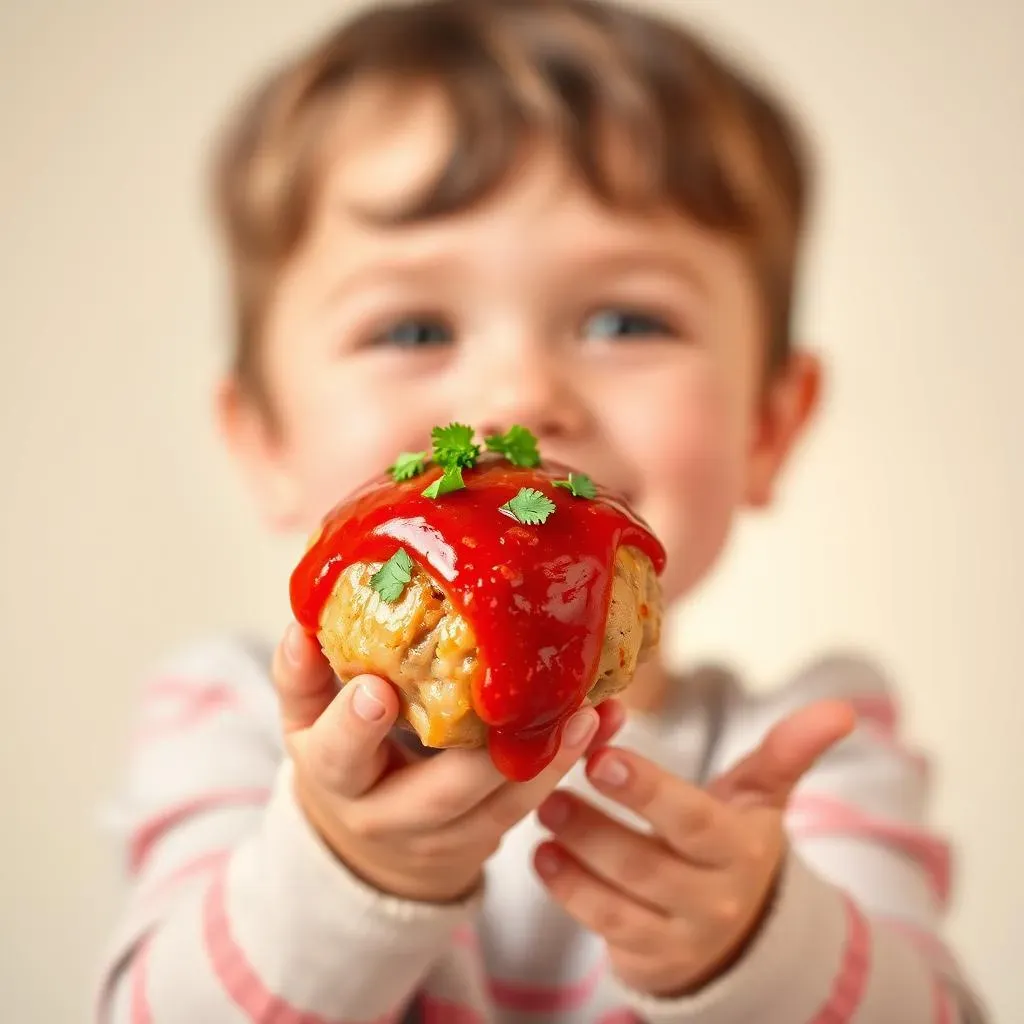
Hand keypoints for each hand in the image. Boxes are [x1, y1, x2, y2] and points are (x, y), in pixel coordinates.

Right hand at [273, 622, 622, 902]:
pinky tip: (603, 724)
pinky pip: (532, 804)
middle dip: (481, 758)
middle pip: (437, 795)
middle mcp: (388, 815)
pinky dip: (568, 763)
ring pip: (502, 806)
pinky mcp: (488, 836)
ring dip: (550, 760)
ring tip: (589, 712)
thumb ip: (303, 673)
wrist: (367, 844)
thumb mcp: (307, 720)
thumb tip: (302, 617)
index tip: (376, 691)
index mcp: (334, 774)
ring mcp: (445, 835)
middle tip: (515, 708)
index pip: (335, 753)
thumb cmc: (342, 757)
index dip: (354, 726)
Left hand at [534, 701, 855, 995]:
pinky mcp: (650, 961)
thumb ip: (788, 752)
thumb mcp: (760, 798)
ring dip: (575, 856)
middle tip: (553, 787)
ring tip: (544, 814)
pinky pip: (605, 930)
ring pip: (619, 900)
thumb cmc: (735, 841)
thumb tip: (841, 709)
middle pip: (648, 864)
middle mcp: (715, 898)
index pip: (692, 820)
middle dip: (596, 825)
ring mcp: (681, 937)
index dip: (648, 791)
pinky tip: (542, 858)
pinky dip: (569, 894)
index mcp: (741, 848)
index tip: (602, 756)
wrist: (741, 931)